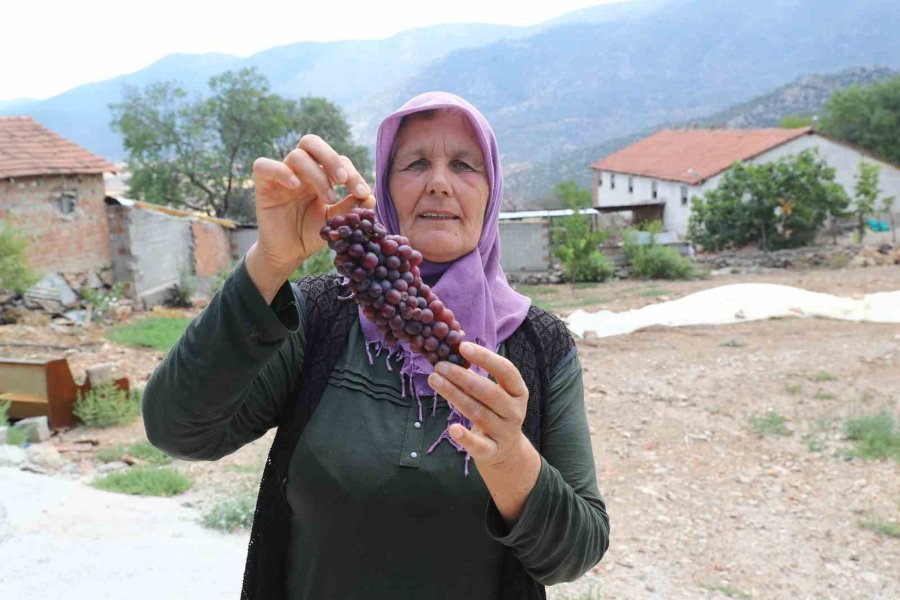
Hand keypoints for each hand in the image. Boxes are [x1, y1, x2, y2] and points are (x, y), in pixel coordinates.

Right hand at [250, 135, 374, 279]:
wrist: (288, 254)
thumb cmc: (311, 234)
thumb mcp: (335, 221)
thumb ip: (351, 208)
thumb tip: (370, 197)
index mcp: (320, 175)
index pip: (337, 160)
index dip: (352, 173)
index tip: (363, 193)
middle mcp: (301, 171)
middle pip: (312, 143)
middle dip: (332, 158)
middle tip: (343, 181)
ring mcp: (282, 176)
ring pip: (297, 155)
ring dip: (317, 174)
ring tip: (328, 198)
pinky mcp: (263, 186)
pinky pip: (264, 166)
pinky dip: (281, 171)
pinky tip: (295, 185)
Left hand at [428, 342, 540, 523]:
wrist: (508, 453)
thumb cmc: (496, 413)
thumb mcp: (497, 393)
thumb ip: (481, 374)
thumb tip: (456, 346)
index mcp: (518, 392)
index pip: (506, 370)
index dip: (485, 357)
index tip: (462, 346)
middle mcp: (515, 411)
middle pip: (488, 392)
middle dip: (462, 376)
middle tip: (439, 365)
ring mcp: (505, 432)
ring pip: (479, 413)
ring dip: (454, 395)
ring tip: (434, 380)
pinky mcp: (493, 451)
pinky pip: (479, 445)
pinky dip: (466, 437)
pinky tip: (452, 428)